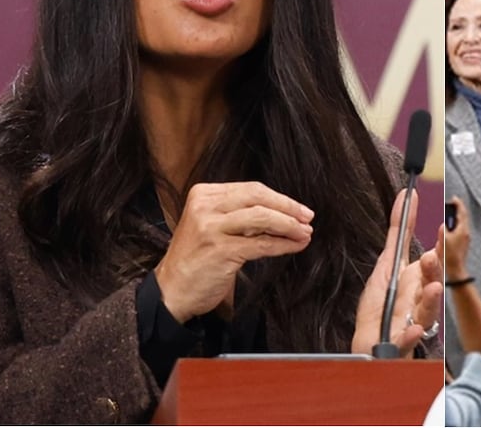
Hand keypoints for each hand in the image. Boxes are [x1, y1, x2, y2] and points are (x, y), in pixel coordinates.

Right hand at [155, 182, 313, 322]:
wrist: (171, 291)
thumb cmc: (197, 259)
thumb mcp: (214, 226)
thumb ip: (241, 215)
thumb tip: (285, 213)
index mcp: (204, 194)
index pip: (251, 189)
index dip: (279, 199)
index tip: (299, 209)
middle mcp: (205, 206)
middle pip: (258, 197)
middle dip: (288, 207)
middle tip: (308, 217)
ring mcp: (210, 227)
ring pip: (262, 217)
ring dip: (289, 225)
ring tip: (305, 233)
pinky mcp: (219, 250)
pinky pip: (261, 243)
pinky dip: (282, 244)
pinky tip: (294, 246)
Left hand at [352, 189, 443, 356]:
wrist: (369, 341)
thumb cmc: (382, 305)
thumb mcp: (387, 263)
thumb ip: (398, 231)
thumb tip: (406, 197)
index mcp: (418, 279)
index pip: (433, 259)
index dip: (440, 244)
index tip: (443, 226)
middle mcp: (420, 298)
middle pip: (433, 283)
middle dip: (434, 270)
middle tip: (432, 256)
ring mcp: (413, 320)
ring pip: (427, 312)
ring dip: (430, 301)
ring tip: (432, 289)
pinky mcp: (402, 342)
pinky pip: (408, 340)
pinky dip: (412, 336)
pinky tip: (413, 330)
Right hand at [444, 197, 470, 280]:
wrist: (455, 272)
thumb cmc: (451, 259)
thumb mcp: (443, 241)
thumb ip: (443, 229)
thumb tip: (443, 221)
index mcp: (462, 230)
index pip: (462, 211)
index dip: (458, 203)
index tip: (454, 198)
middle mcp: (465, 233)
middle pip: (462, 216)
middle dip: (457, 209)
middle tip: (451, 204)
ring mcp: (464, 239)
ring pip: (461, 223)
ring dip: (455, 217)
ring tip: (449, 214)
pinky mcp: (461, 244)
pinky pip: (459, 229)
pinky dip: (454, 225)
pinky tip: (448, 228)